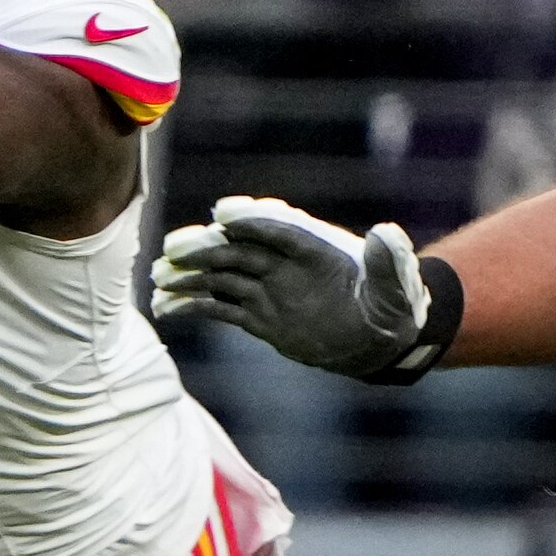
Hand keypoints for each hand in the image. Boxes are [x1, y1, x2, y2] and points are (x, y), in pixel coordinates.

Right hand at [151, 195, 429, 375]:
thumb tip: (386, 233)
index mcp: (313, 249)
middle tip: (174, 250)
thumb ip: (389, 262)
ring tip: (159, 280)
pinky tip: (165, 309)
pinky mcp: (256, 314)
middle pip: (236, 250)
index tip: (224, 216)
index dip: (251, 220)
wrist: (377, 339)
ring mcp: (265, 288)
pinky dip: (191, 307)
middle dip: (204, 248)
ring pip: (219, 277)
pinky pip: (218, 308)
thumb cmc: (392, 307)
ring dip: (188, 276)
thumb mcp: (396, 287)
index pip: (277, 229)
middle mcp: (281, 263)